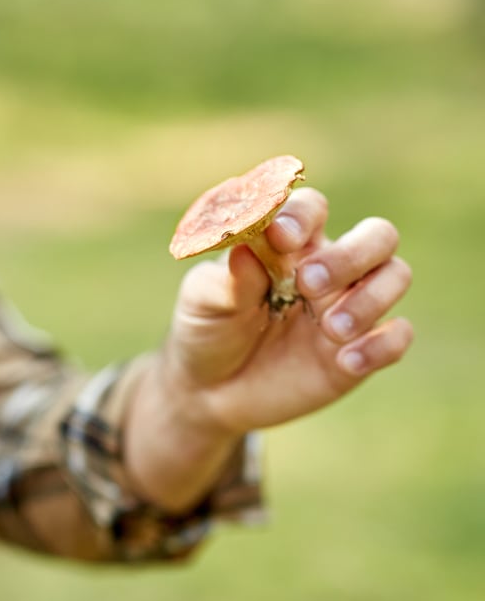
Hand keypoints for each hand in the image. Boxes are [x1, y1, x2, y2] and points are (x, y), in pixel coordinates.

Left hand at [123, 187, 412, 510]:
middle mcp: (327, 268)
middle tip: (309, 285)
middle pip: (377, 235)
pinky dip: (381, 345)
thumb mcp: (202, 302)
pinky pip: (397, 336)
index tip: (281, 236)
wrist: (208, 391)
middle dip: (351, 255)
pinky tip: (346, 362)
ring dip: (370, 299)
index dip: (302, 216)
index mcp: (288, 245)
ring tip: (330, 330)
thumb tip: (246, 249)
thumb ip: (226, 278)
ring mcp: (348, 307)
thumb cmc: (205, 329)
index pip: (311, 209)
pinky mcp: (359, 350)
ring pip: (395, 276)